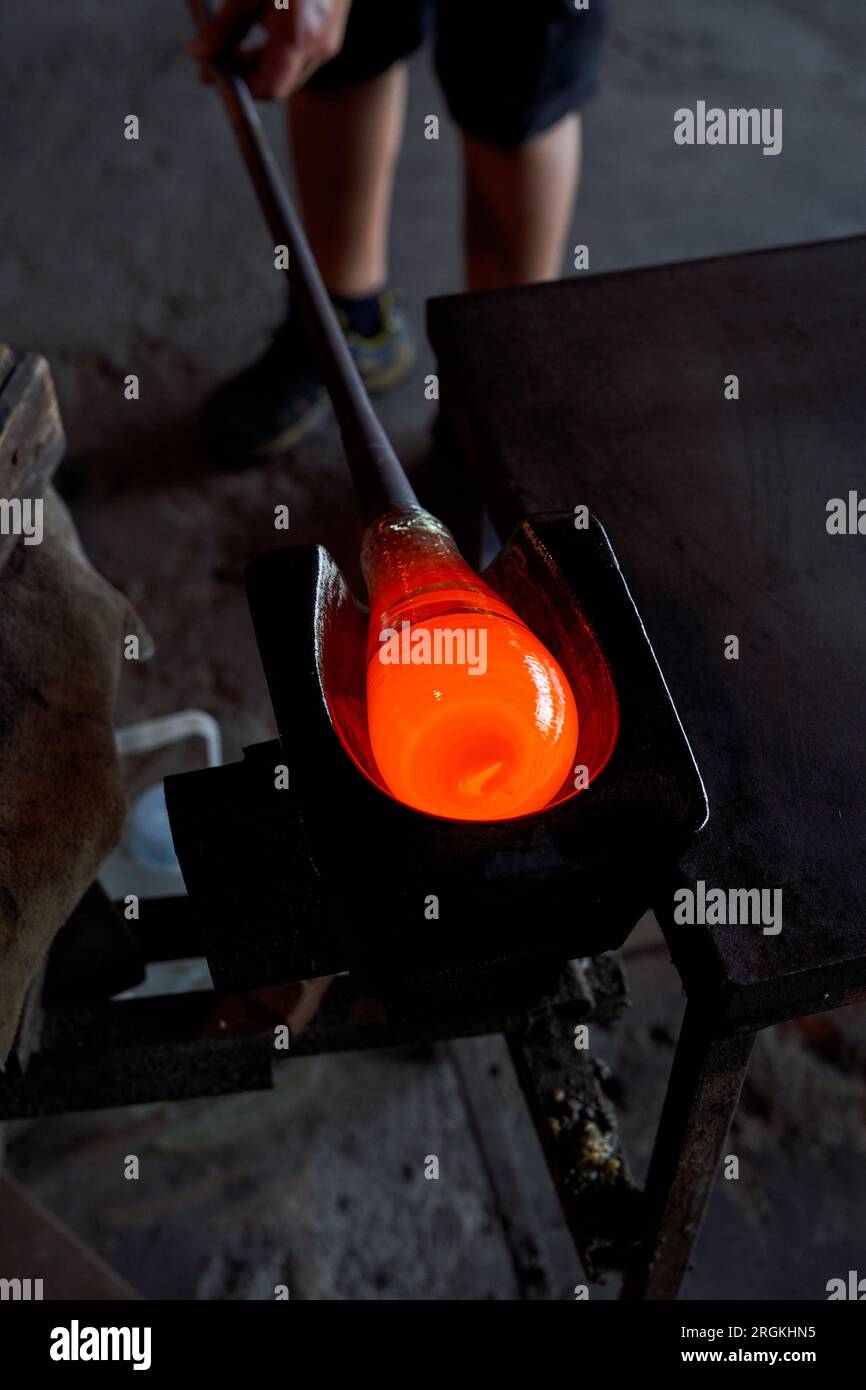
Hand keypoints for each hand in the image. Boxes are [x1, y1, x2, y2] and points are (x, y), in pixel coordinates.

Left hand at [192, 0, 352, 99]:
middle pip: (278, 84)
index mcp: (299, 35)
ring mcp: (328, 40)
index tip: (213, 73)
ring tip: (233, 35)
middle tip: (214, 57)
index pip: (268, 88)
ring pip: (287, 70)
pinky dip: (275, 47)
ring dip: (258, 60)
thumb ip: (226, 25)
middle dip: (245, 73)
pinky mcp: (330, 31)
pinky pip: (299, 54)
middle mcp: (319, 45)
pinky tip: (259, 21)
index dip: (239, 87)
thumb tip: (202, 53)